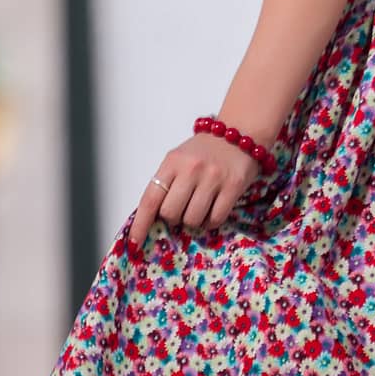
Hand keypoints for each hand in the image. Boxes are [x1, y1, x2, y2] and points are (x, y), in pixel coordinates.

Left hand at [128, 132, 261, 247]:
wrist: (239, 133)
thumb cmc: (204, 151)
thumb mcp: (179, 159)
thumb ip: (166, 184)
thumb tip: (153, 219)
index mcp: (172, 162)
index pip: (150, 198)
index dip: (141, 224)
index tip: (135, 242)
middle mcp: (191, 168)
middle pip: (170, 213)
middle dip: (173, 218)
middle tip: (182, 208)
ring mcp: (213, 177)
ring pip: (192, 219)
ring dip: (193, 220)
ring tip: (200, 207)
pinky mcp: (233, 186)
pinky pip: (215, 219)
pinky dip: (211, 222)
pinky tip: (213, 209)